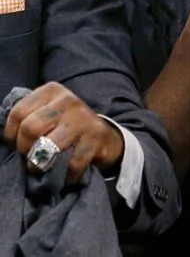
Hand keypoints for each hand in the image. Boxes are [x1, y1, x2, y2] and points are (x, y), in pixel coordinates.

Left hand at [2, 82, 123, 183]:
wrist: (103, 136)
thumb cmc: (65, 126)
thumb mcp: (46, 111)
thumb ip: (27, 115)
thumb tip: (1, 132)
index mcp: (52, 91)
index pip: (18, 112)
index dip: (10, 134)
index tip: (16, 143)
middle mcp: (68, 101)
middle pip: (30, 127)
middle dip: (25, 148)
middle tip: (30, 155)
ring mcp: (83, 119)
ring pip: (48, 146)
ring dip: (40, 164)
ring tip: (42, 167)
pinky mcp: (96, 138)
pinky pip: (71, 163)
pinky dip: (65, 175)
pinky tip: (65, 173)